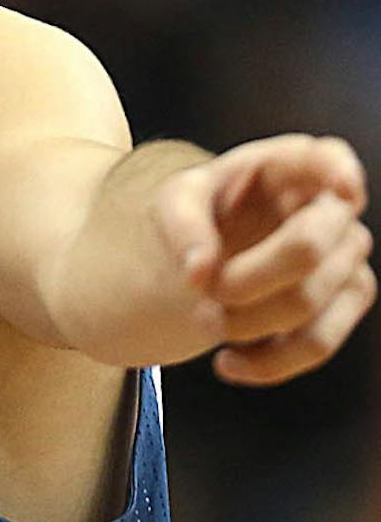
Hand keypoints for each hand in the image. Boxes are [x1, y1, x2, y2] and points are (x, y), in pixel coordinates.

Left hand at [152, 134, 374, 384]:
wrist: (209, 256)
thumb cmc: (199, 214)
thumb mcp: (174, 202)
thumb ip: (182, 224)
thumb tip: (201, 272)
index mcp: (290, 166)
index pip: (327, 158)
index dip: (340, 172)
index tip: (342, 189)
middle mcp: (330, 207)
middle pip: (307, 249)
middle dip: (244, 280)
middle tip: (201, 292)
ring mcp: (347, 254)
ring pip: (309, 303)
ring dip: (244, 324)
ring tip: (203, 321)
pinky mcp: (347, 300)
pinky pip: (319, 344)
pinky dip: (267, 364)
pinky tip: (227, 362)